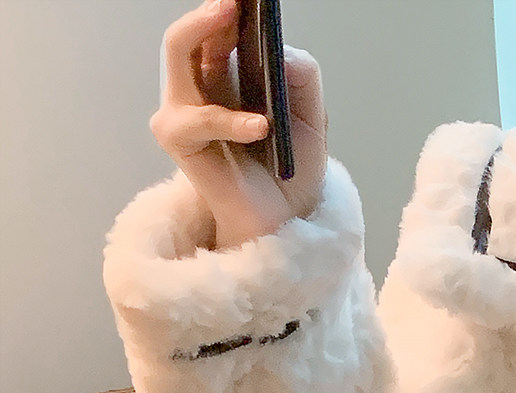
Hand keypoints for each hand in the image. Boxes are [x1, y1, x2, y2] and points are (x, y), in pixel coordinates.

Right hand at [149, 0, 327, 249]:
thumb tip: (280, 49)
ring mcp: (183, 108)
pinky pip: (198, 117)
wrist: (285, 221)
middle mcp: (199, 83)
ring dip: (209, 35)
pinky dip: (230, 120)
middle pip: (192, 28)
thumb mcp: (311, 118)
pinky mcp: (177, 138)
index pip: (218, 25)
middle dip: (211, 8)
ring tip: (237, 22)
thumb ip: (301, 78)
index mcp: (227, 72)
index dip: (229, 7)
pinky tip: (261, 127)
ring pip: (179, 51)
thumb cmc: (290, 168)